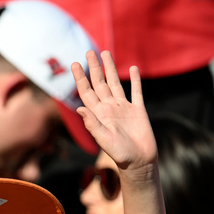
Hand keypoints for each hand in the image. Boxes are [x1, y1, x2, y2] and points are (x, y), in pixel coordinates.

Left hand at [71, 50, 155, 171]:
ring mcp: (124, 108)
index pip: (86, 92)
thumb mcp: (104, 139)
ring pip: (115, 83)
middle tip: (89, 52)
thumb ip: (92, 124)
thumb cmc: (120, 154)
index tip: (74, 63)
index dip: (80, 78)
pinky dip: (135, 80)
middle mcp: (110, 108)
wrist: (139, 162)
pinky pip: (136, 92)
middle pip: (99, 83)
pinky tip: (133, 68)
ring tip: (105, 53)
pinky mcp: (138, 110)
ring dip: (110, 69)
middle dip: (94, 67)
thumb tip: (79, 108)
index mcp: (99, 114)